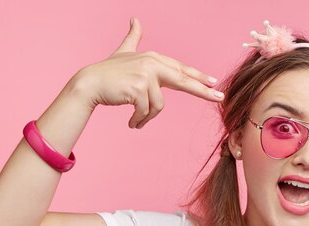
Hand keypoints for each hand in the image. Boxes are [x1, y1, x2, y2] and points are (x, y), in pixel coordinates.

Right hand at [74, 17, 223, 128]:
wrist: (89, 83)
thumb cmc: (108, 71)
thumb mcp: (124, 52)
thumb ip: (133, 37)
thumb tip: (135, 19)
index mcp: (154, 58)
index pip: (181, 69)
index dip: (198, 77)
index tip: (215, 84)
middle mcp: (152, 63)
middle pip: (183, 81)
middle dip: (203, 91)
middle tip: (219, 98)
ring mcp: (146, 75)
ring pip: (159, 105)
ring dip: (147, 117)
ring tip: (137, 120)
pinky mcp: (139, 88)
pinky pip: (146, 111)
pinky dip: (139, 120)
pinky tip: (132, 123)